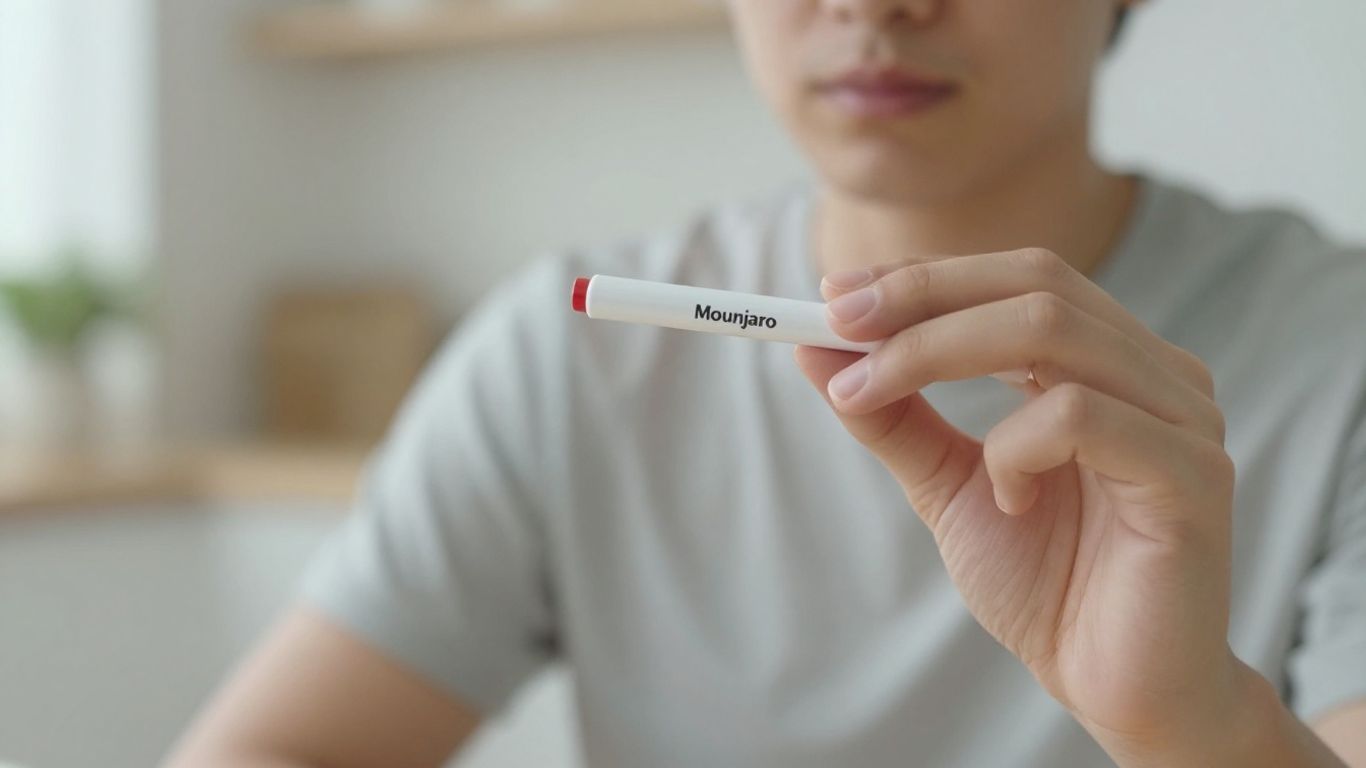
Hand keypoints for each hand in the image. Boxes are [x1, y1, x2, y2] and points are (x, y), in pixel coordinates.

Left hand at [795, 248, 1245, 762]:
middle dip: (921, 295)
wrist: (1116, 687)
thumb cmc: (1047, 582)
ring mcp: (1182, 416)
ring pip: (1050, 329)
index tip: (834, 292)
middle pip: (1034, 282)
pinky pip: (1080, 417)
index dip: (923, 276)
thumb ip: (896, 416)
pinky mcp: (1191, 474)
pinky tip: (1005, 500)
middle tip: (837, 321)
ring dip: (934, 352)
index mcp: (1107, 361)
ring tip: (867, 394)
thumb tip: (817, 347)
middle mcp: (1155, 372)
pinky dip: (1014, 447)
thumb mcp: (948, 484)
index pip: (1016, 277)